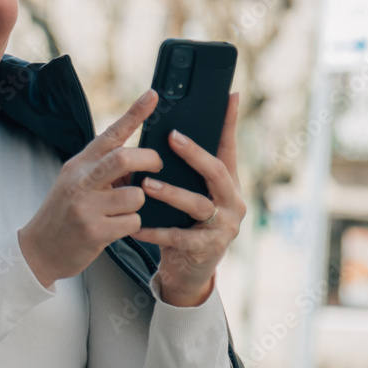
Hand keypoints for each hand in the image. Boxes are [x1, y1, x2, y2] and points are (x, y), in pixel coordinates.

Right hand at [19, 89, 161, 286]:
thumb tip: (137, 157)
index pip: (110, 133)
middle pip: (124, 158)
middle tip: (157, 166)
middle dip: (150, 161)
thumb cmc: (64, 214)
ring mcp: (86, 206)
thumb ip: (101, 169)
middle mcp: (80, 181)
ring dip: (139, 203)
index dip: (134, 113)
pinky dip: (132, 225)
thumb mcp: (75, 183)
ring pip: (136, 194)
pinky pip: (132, 221)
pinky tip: (116, 228)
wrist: (38, 249)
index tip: (153, 95)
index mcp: (78, 164)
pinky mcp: (94, 231)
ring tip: (124, 210)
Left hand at [132, 93, 246, 306]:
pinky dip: (156, 231)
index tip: (230, 96)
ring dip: (172, 193)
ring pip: (198, 204)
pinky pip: (180, 237)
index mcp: (226, 184)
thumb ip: (182, 170)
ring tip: (147, 186)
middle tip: (172, 136)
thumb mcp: (187, 193)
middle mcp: (231, 202)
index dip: (230, 123)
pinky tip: (136, 225)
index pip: (228, 148)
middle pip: (217, 172)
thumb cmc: (184, 224)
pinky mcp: (207, 249)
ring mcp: (223, 226)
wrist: (188, 271)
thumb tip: (163, 132)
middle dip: (194, 153)